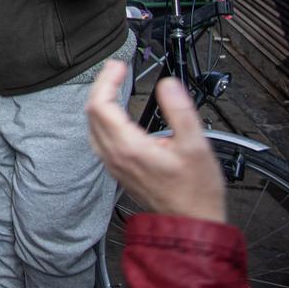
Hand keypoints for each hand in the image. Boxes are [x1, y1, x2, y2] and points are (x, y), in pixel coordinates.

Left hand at [86, 60, 225, 222]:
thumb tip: (168, 85)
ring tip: (113, 84)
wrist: (190, 222)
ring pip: (92, 125)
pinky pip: (98, 137)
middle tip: (117, 69)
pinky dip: (102, 117)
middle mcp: (114, 155)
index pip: (100, 105)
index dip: (106, 80)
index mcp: (129, 147)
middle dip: (101, 85)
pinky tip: (113, 111)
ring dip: (99, 100)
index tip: (119, 65)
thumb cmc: (196, 191)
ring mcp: (112, 163)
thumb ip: (180, 111)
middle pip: (92, 112)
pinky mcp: (116, 168)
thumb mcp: (196, 146)